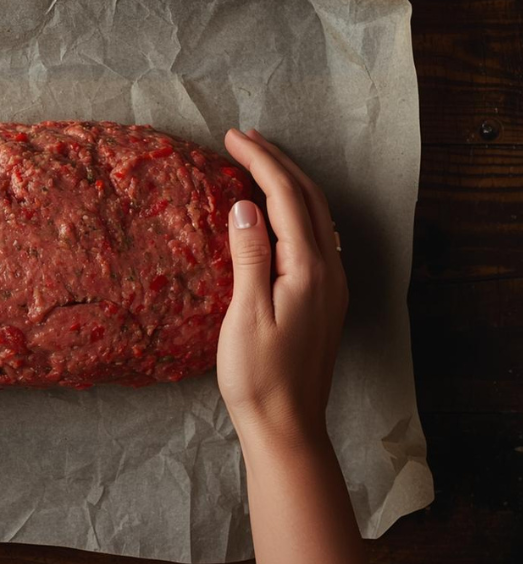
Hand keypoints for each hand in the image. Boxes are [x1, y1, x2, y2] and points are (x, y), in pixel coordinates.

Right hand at [217, 128, 348, 445]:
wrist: (287, 426)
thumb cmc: (258, 376)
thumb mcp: (246, 313)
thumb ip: (249, 255)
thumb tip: (244, 204)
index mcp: (309, 269)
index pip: (285, 197)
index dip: (260, 162)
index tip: (232, 137)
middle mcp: (329, 270)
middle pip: (309, 198)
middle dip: (278, 162)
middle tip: (244, 138)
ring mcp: (332, 285)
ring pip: (317, 215)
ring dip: (290, 182)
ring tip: (259, 163)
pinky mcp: (325, 299)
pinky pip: (316, 236)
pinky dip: (296, 209)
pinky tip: (277, 212)